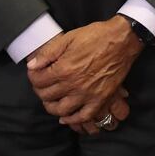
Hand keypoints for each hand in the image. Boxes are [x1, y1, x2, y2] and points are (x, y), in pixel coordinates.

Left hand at [25, 16, 142, 125]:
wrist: (122, 40)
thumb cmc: (96, 36)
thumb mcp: (69, 38)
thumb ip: (48, 53)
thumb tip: (32, 66)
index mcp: (64, 69)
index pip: (38, 81)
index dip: (33, 77)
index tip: (36, 74)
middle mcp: (73, 84)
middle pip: (47, 96)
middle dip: (41, 90)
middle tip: (43, 85)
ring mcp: (87, 94)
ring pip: (62, 110)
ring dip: (52, 107)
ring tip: (52, 101)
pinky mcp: (100, 98)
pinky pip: (84, 116)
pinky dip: (73, 119)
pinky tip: (67, 117)